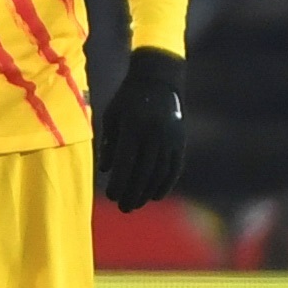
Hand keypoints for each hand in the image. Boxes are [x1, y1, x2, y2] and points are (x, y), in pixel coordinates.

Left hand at [97, 47, 187, 211]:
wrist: (158, 80)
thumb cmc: (128, 99)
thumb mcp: (112, 115)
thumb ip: (109, 143)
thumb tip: (107, 170)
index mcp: (134, 126)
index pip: (126, 163)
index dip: (119, 183)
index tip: (111, 196)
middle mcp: (154, 133)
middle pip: (143, 172)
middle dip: (132, 193)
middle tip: (124, 207)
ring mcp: (170, 138)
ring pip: (159, 173)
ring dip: (147, 192)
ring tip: (136, 204)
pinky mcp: (180, 140)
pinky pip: (174, 167)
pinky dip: (166, 184)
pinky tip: (156, 196)